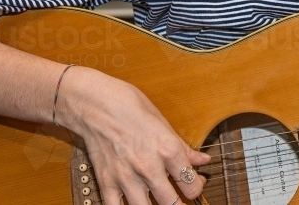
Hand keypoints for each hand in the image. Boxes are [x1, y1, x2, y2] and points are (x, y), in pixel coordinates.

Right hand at [54, 66, 211, 204]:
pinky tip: (133, 202)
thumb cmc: (129, 106)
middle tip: (178, 197)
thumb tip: (202, 160)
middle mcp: (149, 167)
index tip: (196, 183)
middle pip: (171, 203)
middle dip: (179, 203)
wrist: (97, 104)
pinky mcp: (107, 183)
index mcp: (168, 150)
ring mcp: (126, 178)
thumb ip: (184, 148)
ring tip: (157, 200)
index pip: (191, 184)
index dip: (197, 187)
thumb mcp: (164, 123)